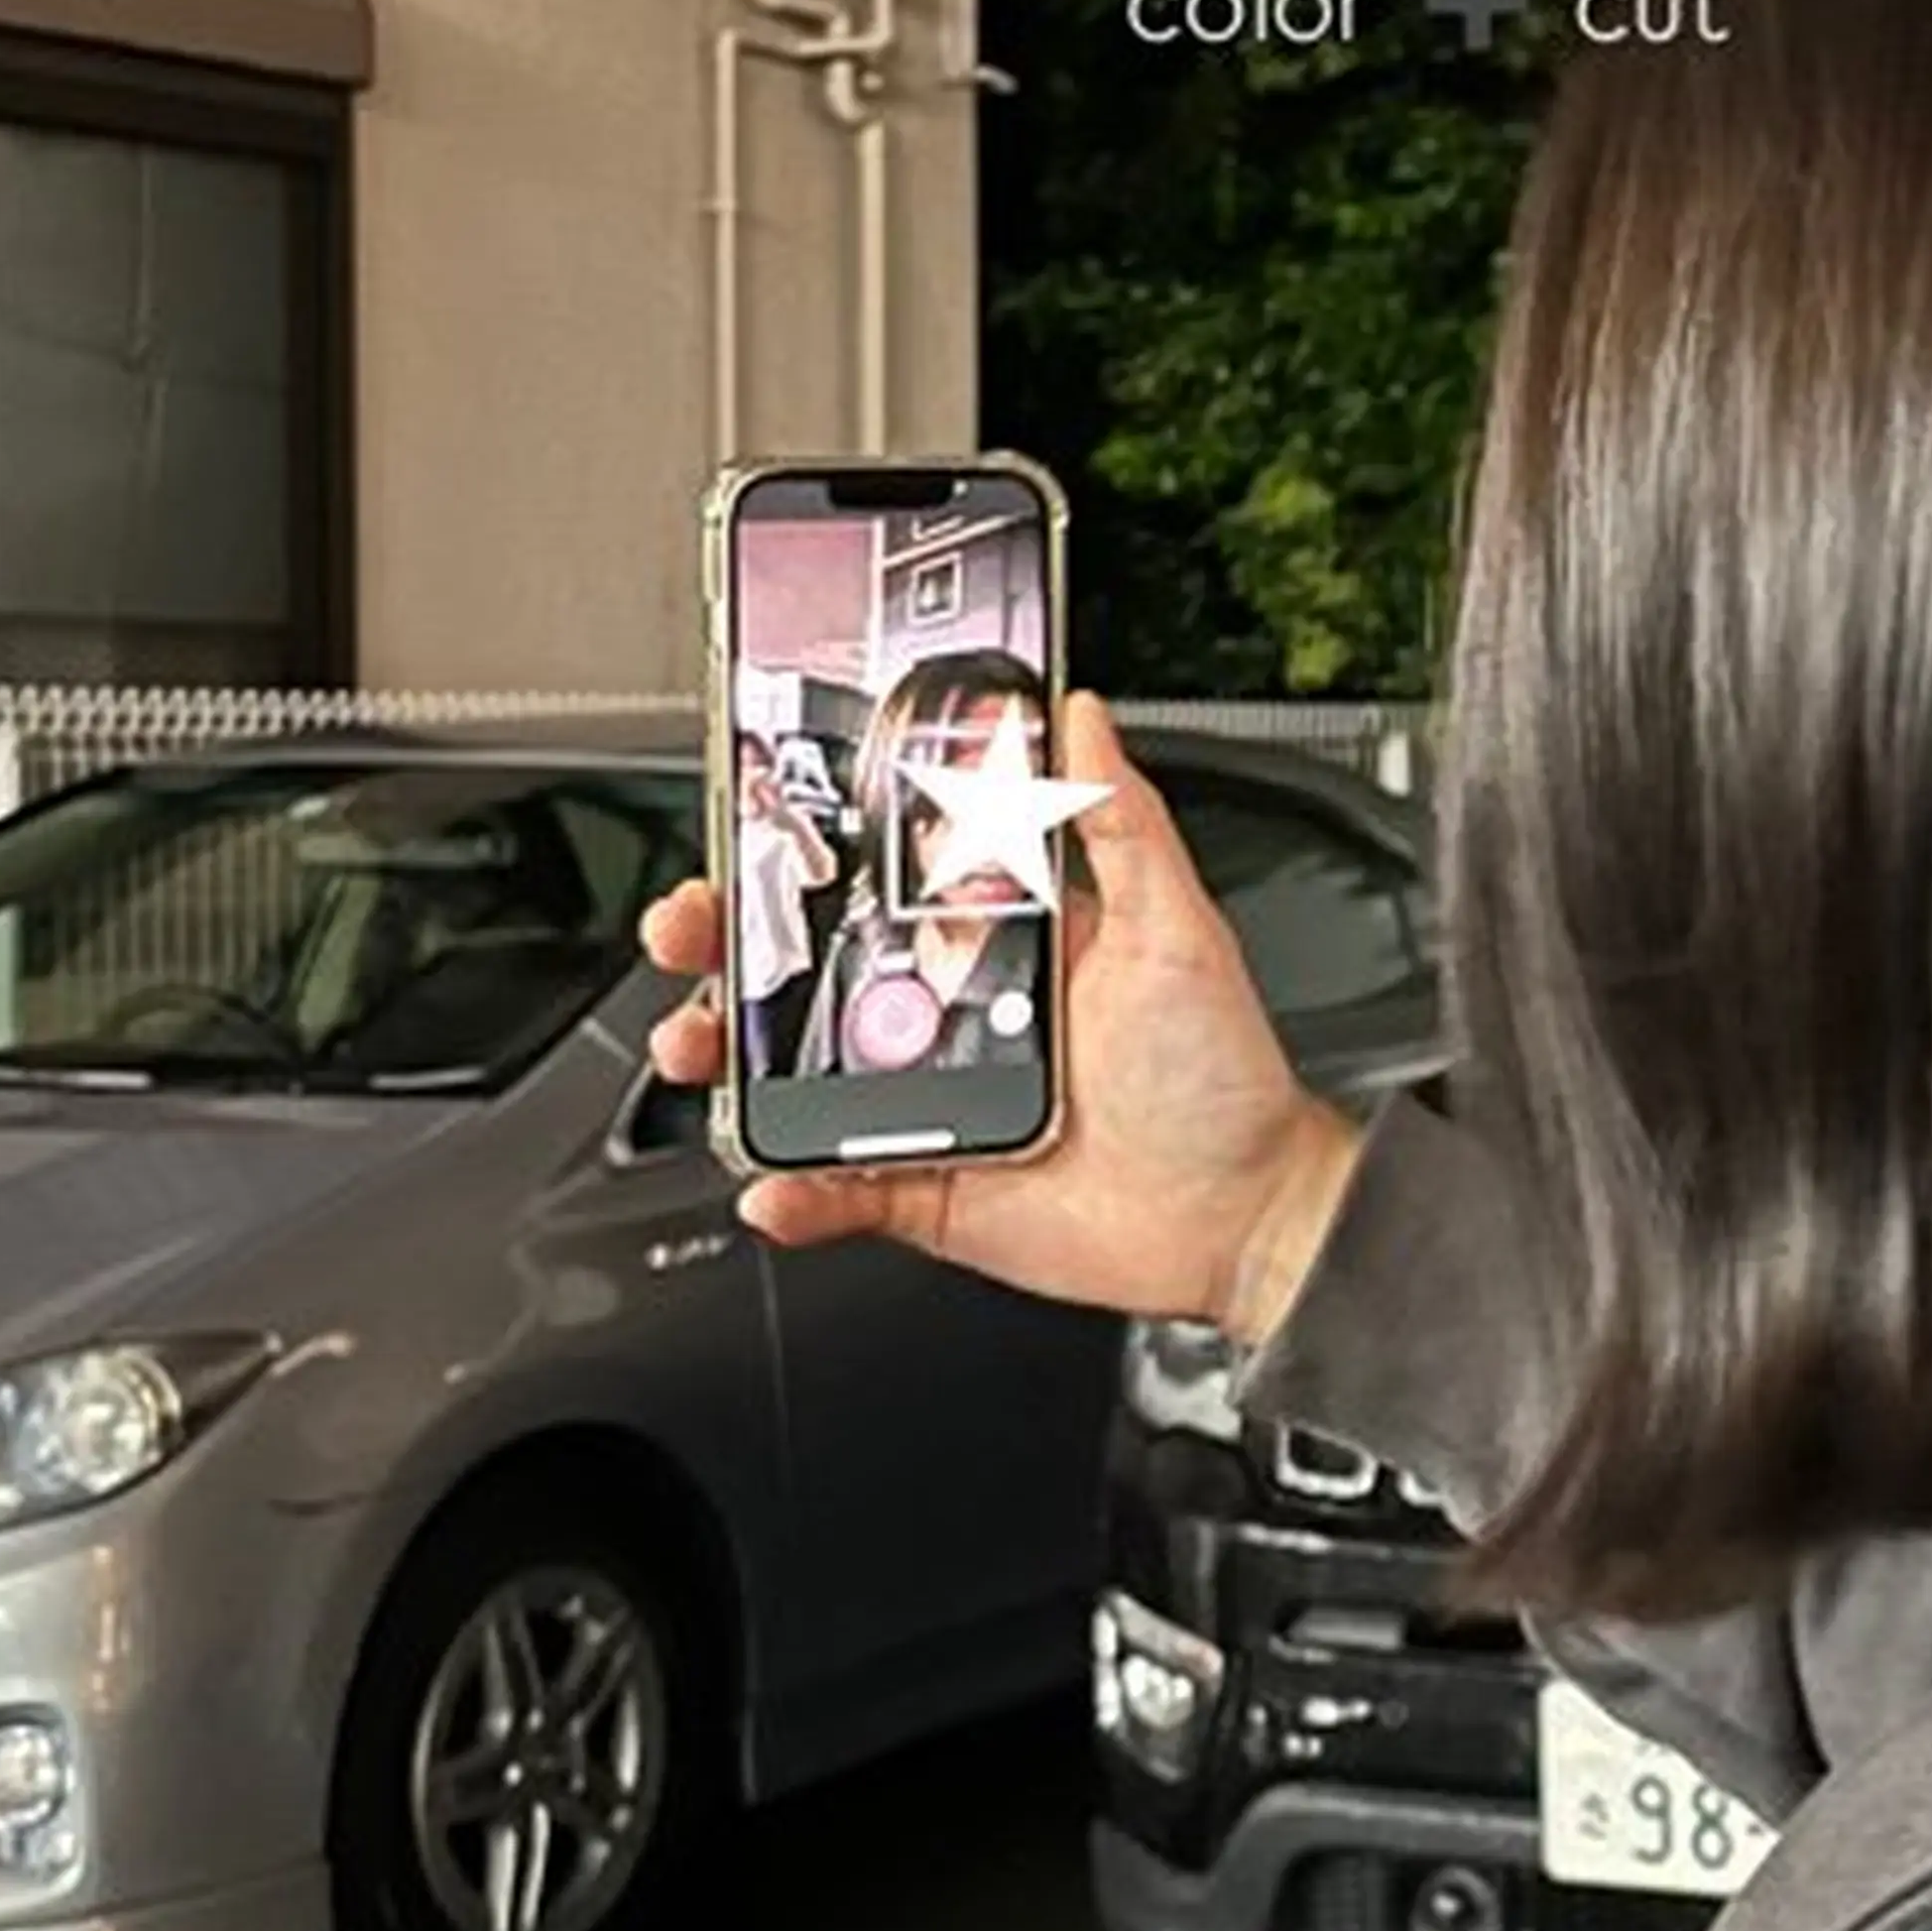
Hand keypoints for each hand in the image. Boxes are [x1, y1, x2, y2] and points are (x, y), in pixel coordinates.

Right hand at [640, 690, 1361, 1341]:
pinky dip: (793, 1195)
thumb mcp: (1177, 926)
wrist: (1243, 1215)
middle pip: (803, 977)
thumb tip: (1083, 715)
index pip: (870, 885)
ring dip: (729, 1066)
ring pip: (792, 1081)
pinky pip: (835, 1193)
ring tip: (703, 1049)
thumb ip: (1120, 820)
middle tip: (688, 934)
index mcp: (992, 942)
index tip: (739, 834)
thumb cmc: (1220, 1074)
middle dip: (724, 952)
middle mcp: (947, 1019)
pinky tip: (775, 1185)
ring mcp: (927, 1109)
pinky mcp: (925, 1191)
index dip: (793, 861)